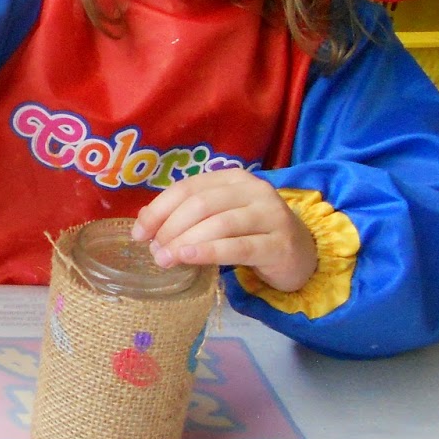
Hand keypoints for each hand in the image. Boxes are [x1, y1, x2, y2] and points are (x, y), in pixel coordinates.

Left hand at [131, 168, 316, 292]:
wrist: (300, 255)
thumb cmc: (251, 233)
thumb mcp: (219, 216)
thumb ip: (186, 213)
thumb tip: (144, 219)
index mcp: (233, 178)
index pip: (187, 187)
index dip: (159, 209)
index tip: (139, 233)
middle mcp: (254, 190)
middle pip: (200, 205)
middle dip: (170, 228)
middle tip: (154, 251)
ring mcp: (270, 215)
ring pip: (218, 224)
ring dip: (185, 242)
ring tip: (165, 259)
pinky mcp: (279, 243)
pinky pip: (238, 247)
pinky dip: (209, 252)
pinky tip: (189, 258)